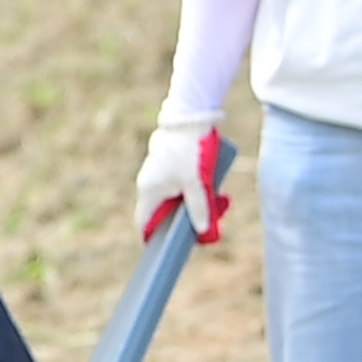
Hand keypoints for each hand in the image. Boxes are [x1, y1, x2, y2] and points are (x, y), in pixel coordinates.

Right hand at [133, 113, 228, 244]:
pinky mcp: (166, 160)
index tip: (169, 248)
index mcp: (149, 190)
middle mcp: (148, 182)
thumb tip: (202, 231)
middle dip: (185, 218)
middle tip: (209, 220)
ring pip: (173, 195)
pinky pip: (177, 182)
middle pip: (163, 210)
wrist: (190, 114)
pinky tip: (211, 183)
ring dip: (193, 201)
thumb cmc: (190, 150)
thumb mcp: (198, 183)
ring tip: (218, 198)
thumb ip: (200, 208)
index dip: (154, 237)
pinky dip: (191, 187)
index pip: (144, 222)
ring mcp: (156, 170)